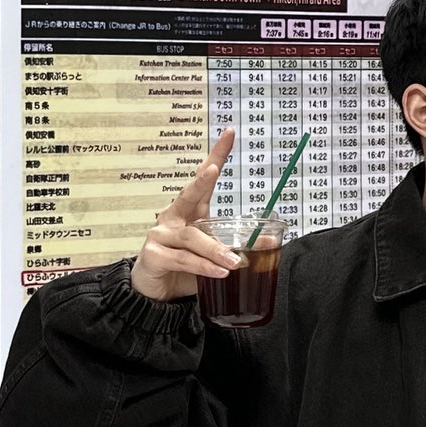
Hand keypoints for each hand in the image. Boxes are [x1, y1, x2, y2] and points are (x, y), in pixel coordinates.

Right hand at [130, 129, 243, 301]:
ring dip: (216, 250)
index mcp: (189, 211)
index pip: (204, 181)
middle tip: (213, 170)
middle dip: (202, 180)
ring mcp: (161, 235)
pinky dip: (204, 267)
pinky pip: (184, 259)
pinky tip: (219, 272)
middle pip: (189, 194)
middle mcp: (173, 217)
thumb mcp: (214, 256)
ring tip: (235, 262)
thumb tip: (272, 243)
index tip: (230, 134)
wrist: (154, 293)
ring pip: (193, 238)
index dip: (216, 156)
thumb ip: (236, 247)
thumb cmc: (183, 268)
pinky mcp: (154, 255)